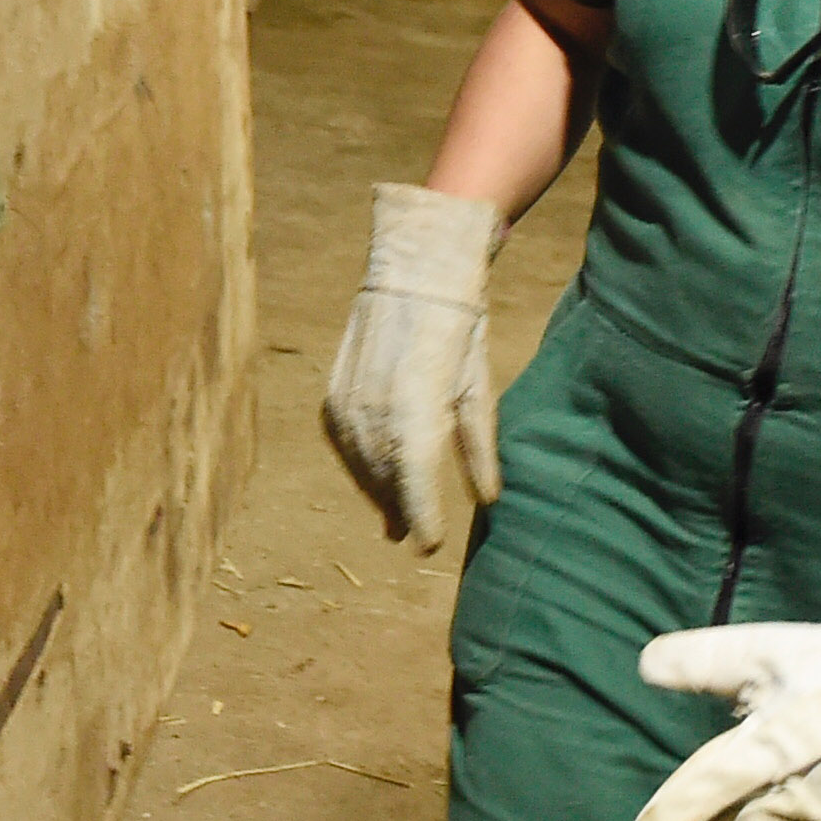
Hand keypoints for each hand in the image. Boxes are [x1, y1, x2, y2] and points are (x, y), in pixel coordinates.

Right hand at [321, 182, 503, 553]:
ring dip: (377, 492)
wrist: (413, 273)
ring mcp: (347, 401)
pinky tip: (375, 476)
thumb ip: (480, 446)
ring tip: (396, 514)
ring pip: (360, 466)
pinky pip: (344, 445)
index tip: (430, 547)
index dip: (422, 519)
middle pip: (384, 479)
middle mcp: (374, 408)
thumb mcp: (478, 387)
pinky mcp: (333, 394)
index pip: (413, 481)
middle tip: (415, 536)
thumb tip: (488, 500)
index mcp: (415, 408)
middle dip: (400, 509)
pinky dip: (359, 465)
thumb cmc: (459, 329)